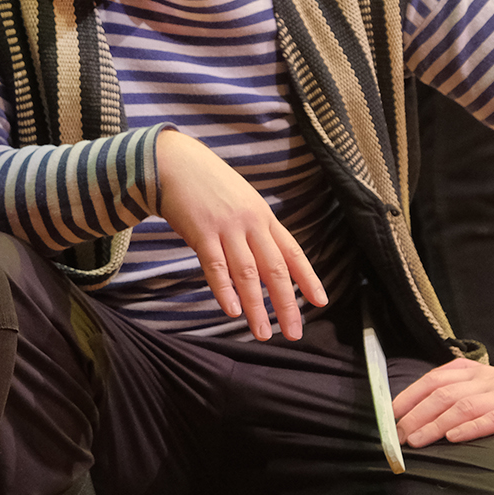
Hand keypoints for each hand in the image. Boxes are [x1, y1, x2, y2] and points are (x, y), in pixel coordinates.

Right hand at [154, 129, 326, 340]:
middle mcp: (250, 223)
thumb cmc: (206, 183)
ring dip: (257, 306)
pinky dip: (225, 290)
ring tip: (263, 333)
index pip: (292, 252)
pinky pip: (215, 265)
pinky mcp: (200, 232)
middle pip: (275, 269)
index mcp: (263, 216)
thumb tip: (264, 260)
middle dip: (286, 304)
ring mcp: (226, 227)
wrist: (173, 162)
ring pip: (247, 273)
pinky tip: (232, 310)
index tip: (320, 303)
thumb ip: (253, 228)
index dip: (308, 279)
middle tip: (294, 333)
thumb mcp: (240, 200)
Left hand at [392, 358, 493, 446]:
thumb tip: (427, 412)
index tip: (390, 414)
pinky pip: (493, 418)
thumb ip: (466, 394)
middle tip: (397, 434)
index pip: (434, 379)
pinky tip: (454, 438)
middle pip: (442, 392)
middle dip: (415, 413)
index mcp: (476, 371)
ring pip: (462, 405)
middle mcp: (488, 378)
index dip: (410, 396)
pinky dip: (471, 427)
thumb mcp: (493, 389)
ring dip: (435, 423)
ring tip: (417, 440)